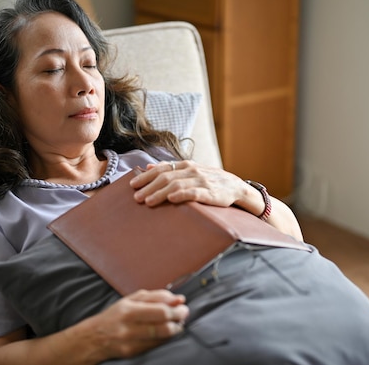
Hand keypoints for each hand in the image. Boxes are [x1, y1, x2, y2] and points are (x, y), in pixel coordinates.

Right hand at [88, 289, 187, 358]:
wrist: (94, 337)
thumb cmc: (115, 316)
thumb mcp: (131, 300)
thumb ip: (155, 297)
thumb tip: (178, 298)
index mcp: (129, 309)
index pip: (160, 310)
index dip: (176, 309)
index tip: (183, 306)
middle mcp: (129, 326)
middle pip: (163, 325)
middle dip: (178, 318)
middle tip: (183, 314)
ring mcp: (131, 341)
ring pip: (161, 337)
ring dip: (175, 329)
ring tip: (177, 324)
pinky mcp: (132, 353)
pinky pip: (156, 345)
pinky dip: (165, 338)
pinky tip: (167, 333)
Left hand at [130, 160, 304, 241]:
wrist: (237, 189)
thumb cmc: (210, 182)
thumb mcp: (190, 172)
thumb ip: (170, 169)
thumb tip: (148, 167)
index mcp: (186, 165)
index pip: (162, 169)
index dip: (146, 176)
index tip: (132, 185)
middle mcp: (192, 171)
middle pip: (165, 177)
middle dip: (148, 187)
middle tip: (135, 197)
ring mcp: (201, 181)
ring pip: (176, 185)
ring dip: (159, 193)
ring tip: (147, 202)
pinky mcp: (210, 193)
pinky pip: (193, 193)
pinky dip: (180, 195)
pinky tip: (170, 200)